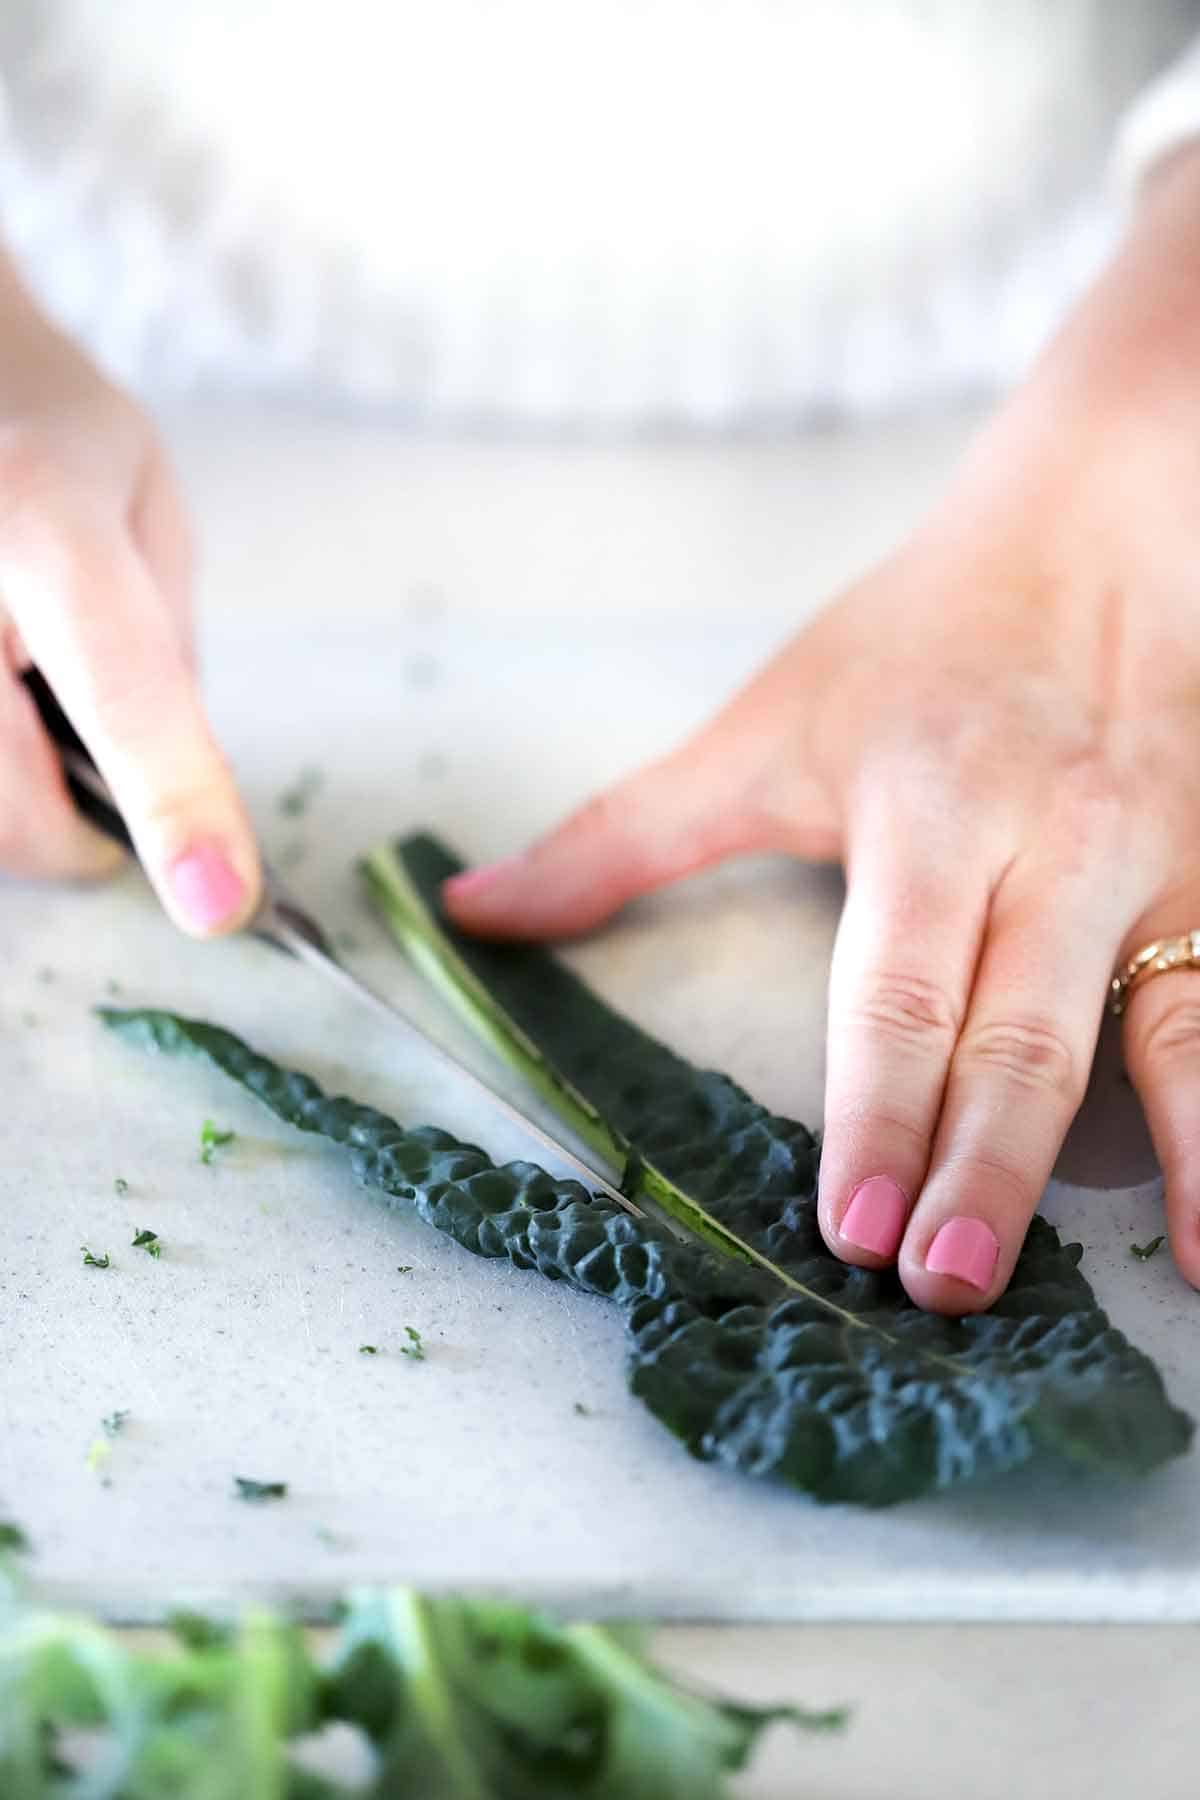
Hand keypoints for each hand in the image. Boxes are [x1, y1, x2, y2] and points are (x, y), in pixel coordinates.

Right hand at [0, 254, 258, 932]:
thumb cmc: (36, 413)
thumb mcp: (140, 498)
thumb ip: (165, 639)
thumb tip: (181, 785)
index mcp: (38, 509)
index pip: (121, 687)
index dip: (173, 803)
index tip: (218, 901)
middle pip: (2, 791)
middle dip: (69, 845)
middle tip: (110, 837)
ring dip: (9, 813)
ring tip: (34, 731)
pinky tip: (5, 713)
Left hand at [443, 146, 1199, 1309]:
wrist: (1098, 531)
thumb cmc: (916, 641)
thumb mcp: (763, 726)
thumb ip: (621, 836)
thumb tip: (474, 911)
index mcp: (927, 812)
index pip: (896, 990)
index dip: (875, 1111)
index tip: (852, 1229)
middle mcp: (1052, 846)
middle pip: (1018, 1031)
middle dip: (983, 1167)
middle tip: (947, 1288)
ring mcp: (1154, 867)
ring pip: (1162, 1032)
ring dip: (1164, 1167)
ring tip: (1172, 1288)